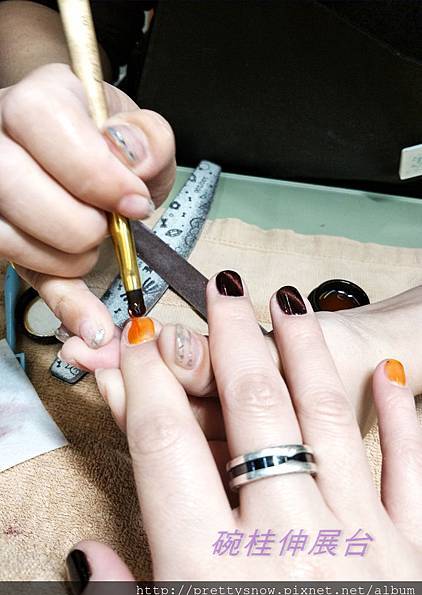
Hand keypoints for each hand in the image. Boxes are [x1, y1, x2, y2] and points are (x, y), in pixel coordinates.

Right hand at [0, 63, 174, 347]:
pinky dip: (64, 305)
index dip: (91, 171)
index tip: (134, 203)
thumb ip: (147, 138)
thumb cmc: (118, 150)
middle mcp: (0, 141)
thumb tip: (128, 156)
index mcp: (39, 101)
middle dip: (75, 220)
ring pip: (4, 234)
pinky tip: (93, 324)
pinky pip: (24, 277)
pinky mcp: (6, 240)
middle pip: (8, 180)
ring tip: (94, 248)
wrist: (97, 169)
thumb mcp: (145, 135)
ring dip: (67, 257)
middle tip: (109, 228)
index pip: (40, 121)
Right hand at [65, 273, 421, 590]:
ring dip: (306, 356)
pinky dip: (402, 420)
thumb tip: (87, 560)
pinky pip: (411, 472)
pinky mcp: (417, 558)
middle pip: (252, 414)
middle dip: (231, 342)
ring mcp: (365, 547)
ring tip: (292, 306)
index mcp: (214, 573)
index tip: (141, 343)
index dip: (146, 386)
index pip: (165, 450)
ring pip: (328, 423)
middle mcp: (290, 546)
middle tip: (224, 292)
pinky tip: (392, 379)